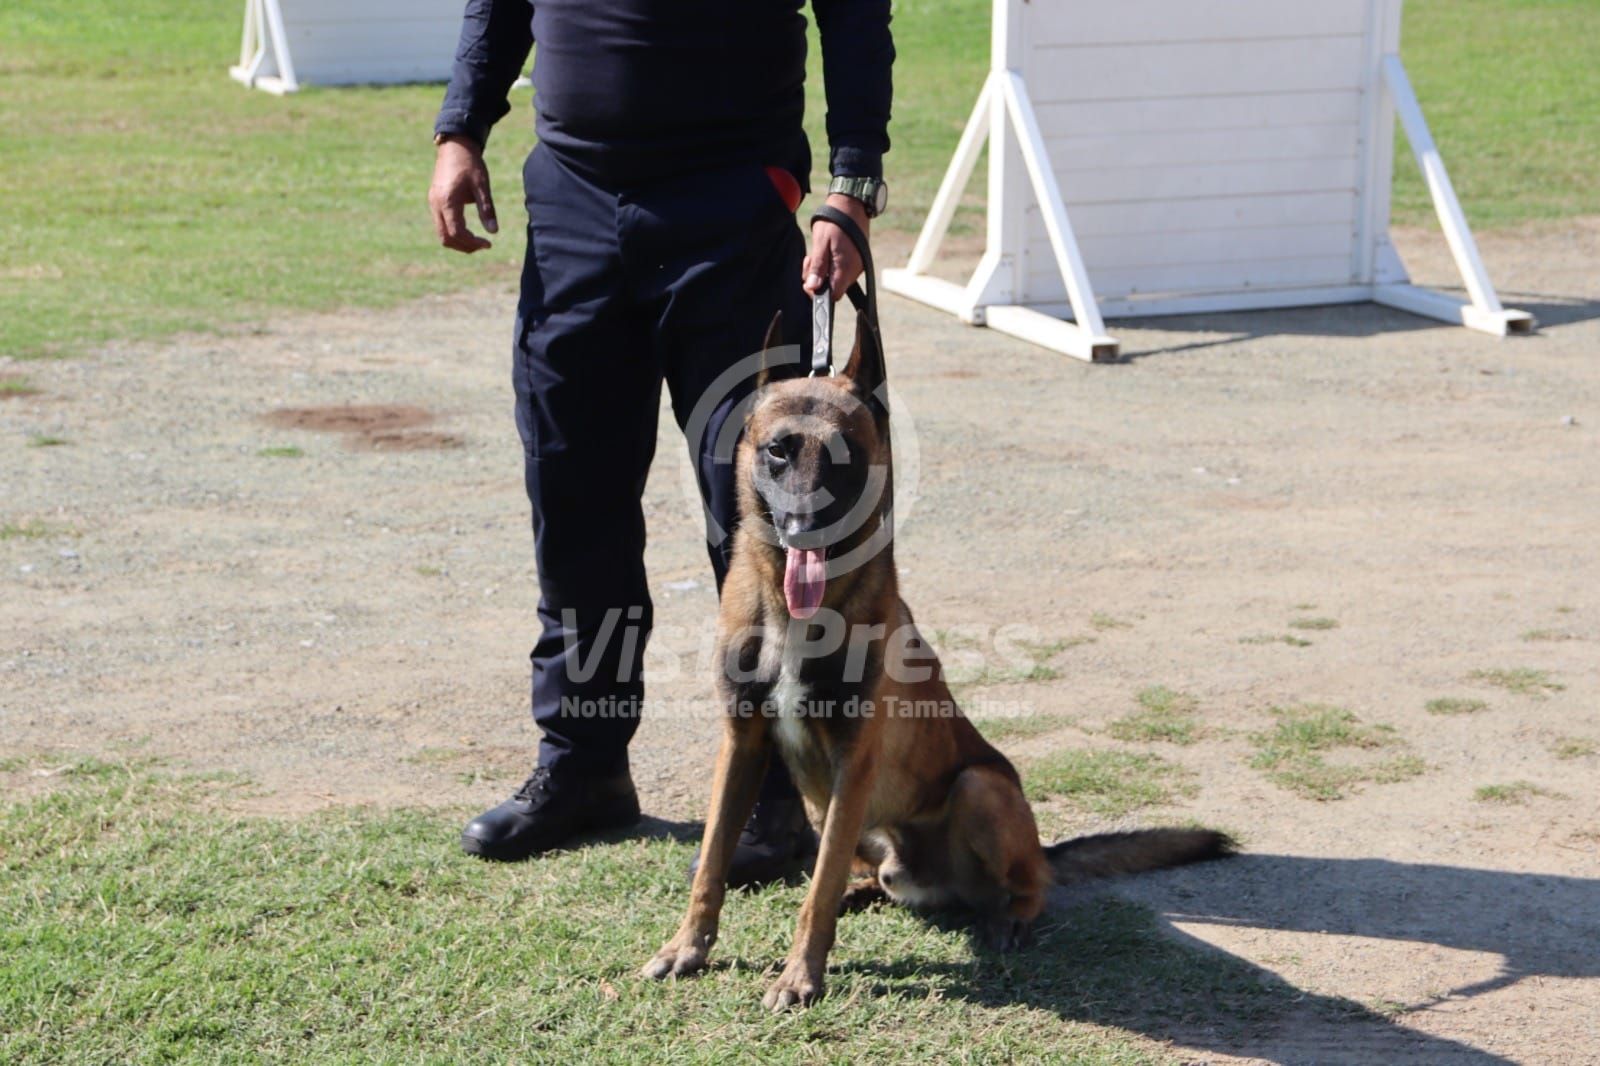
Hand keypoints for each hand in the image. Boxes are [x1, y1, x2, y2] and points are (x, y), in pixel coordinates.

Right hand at [428, 135, 497, 253]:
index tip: (488, 244)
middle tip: (483, 246)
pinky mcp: (434, 201)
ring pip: (441, 233)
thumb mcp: (482, 185)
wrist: (455, 146)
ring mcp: (433, 203)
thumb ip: (487, 209)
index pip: (457, 232)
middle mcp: (436, 204)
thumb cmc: (470, 163)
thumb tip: (494, 232)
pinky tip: (469, 230)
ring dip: (458, 241)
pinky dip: (453, 232)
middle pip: (446, 238)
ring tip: (477, 240)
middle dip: (464, 246)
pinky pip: (441, 224)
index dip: (472, 242)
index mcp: (448, 201)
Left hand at [803, 193, 870, 299]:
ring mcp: (857, 266)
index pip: (833, 295)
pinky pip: (842, 271)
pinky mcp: (857, 261)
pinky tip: (827, 252)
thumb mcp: (820, 243)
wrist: (851, 204)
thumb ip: (818, 267)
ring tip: (817, 254)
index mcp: (845, 268)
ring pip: (837, 280)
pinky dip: (832, 266)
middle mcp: (854, 270)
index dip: (819, 293)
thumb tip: (813, 287)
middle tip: (810, 261)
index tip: (808, 281)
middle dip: (819, 280)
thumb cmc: (834, 221)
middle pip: (834, 288)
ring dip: (824, 271)